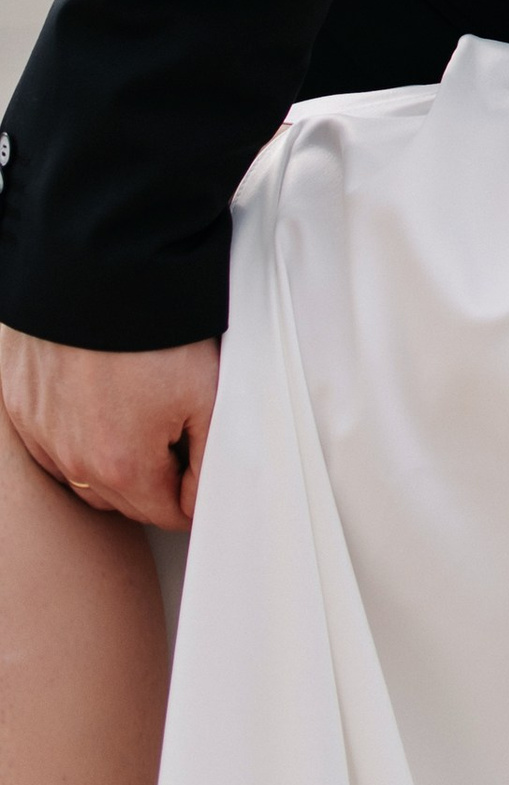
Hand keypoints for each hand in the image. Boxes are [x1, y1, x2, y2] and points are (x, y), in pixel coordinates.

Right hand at [0, 328, 219, 529]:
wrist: (94, 271)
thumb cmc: (154, 328)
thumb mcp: (207, 394)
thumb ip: (211, 458)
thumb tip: (205, 496)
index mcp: (122, 469)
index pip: (168, 513)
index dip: (194, 490)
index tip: (204, 458)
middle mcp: (73, 463)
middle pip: (126, 499)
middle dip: (157, 476)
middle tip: (180, 426)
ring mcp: (41, 435)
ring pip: (86, 475)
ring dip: (115, 458)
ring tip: (140, 407)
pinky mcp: (22, 405)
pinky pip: (53, 442)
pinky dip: (78, 432)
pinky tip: (100, 397)